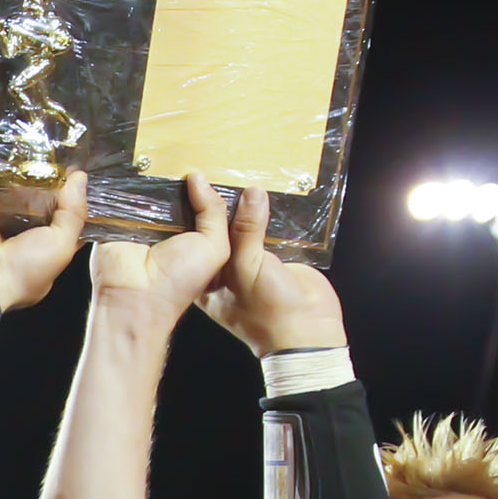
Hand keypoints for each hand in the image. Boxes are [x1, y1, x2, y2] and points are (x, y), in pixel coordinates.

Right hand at [0, 169, 88, 310]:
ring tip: (30, 162)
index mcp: (44, 248)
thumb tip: (79, 180)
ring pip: (15, 193)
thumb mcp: (62, 246)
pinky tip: (7, 167)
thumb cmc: (22, 273)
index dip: (72, 197)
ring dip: (21, 179)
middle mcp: (22, 235)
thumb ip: (74, 213)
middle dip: (46, 183)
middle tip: (53, 164)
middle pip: (38, 201)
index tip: (76, 174)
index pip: (62, 218)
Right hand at [87, 173, 230, 333]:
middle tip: (182, 160)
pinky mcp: (115, 218)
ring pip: (147, 186)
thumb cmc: (178, 282)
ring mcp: (140, 219)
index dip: (205, 182)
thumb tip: (197, 177)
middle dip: (178, 175)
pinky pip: (120, 193)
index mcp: (192, 230)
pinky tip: (131, 175)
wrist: (136, 298)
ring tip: (156, 164)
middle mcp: (166, 222)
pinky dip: (124, 184)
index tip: (208, 163)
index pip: (201, 196)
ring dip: (150, 176)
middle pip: (174, 187)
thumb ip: (214, 210)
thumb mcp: (215, 246)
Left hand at [195, 185, 343, 354]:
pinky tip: (268, 189)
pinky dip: (269, 211)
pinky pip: (269, 227)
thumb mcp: (246, 267)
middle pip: (217, 228)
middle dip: (219, 202)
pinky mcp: (275, 255)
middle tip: (216, 167)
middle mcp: (224, 267)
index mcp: (204, 276)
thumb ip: (245, 231)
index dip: (190, 214)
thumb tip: (250, 193)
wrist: (308, 331)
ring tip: (242, 171)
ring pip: (244, 224)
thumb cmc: (267, 310)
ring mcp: (250, 261)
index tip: (190, 181)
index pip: (190, 238)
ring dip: (247, 204)